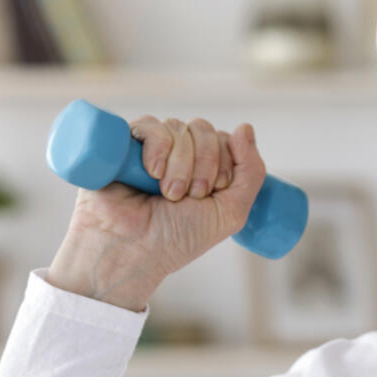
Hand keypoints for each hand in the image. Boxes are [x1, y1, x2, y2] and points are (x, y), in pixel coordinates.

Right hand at [49, 115, 267, 306]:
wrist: (134, 250)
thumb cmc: (177, 239)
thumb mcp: (231, 212)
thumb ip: (251, 171)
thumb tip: (245, 127)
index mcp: (204, 169)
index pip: (225, 140)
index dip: (225, 163)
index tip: (213, 192)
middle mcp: (179, 156)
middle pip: (204, 130)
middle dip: (204, 164)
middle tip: (190, 196)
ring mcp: (152, 149)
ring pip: (179, 128)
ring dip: (180, 164)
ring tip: (167, 194)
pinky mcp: (125, 145)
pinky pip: (150, 125)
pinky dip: (158, 147)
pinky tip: (152, 172)